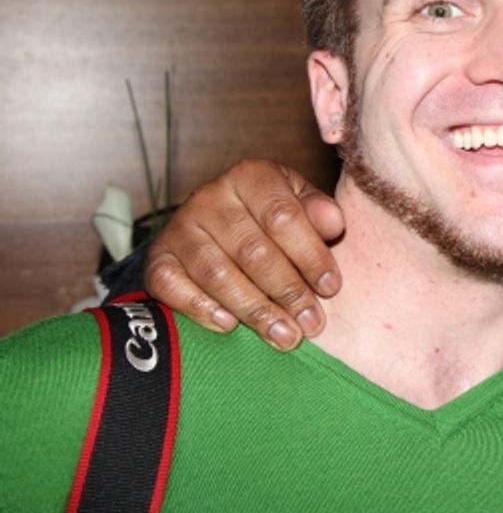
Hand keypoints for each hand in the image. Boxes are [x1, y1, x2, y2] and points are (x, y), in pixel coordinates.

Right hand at [143, 159, 344, 349]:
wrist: (214, 224)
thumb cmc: (269, 215)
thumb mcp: (299, 203)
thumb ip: (319, 212)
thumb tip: (334, 224)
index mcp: (251, 175)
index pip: (283, 216)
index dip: (310, 255)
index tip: (330, 287)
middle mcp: (210, 196)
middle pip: (253, 250)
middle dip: (287, 292)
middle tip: (311, 324)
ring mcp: (180, 227)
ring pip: (218, 273)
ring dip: (254, 310)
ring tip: (284, 336)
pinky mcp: (158, 259)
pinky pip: (173, 287)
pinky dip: (201, 308)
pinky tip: (229, 326)